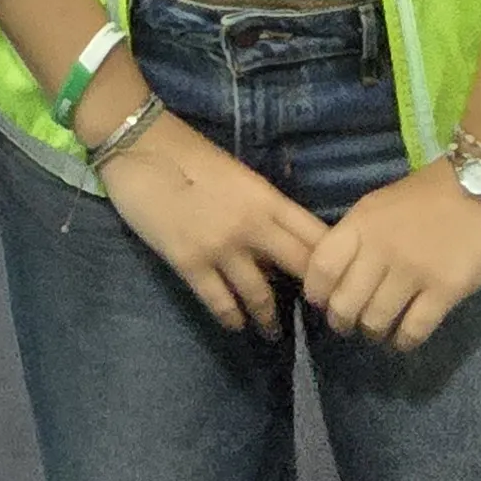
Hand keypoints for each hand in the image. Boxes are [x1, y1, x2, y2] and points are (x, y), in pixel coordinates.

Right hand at [97, 114, 319, 334]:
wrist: (141, 148)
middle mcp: (252, 226)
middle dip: (313, 295)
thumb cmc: (189, 154)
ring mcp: (221, 247)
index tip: (339, 282)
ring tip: (272, 332)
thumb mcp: (239, 176)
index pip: (316, 236)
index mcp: (268, 198)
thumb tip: (276, 244)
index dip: (333, 262)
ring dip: (268, 319)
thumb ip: (261, 208)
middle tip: (318, 316)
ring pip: (260, 295)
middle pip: (299, 268)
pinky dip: (232, 318)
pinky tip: (236, 325)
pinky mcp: (190, 263)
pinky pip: (219, 302)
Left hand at [300, 157, 480, 351]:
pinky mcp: (446, 290)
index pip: (321, 266)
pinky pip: (413, 330)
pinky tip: (405, 337)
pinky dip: (404, 341)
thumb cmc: (434, 192)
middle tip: (352, 322)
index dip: (316, 292)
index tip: (324, 301)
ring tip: (381, 329)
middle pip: (345, 303)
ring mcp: (414, 271)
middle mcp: (382, 248)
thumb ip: (361, 235)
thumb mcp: (384, 203)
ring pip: (375, 321)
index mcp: (362, 221)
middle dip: (343, 320)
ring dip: (375, 331)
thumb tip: (340, 274)